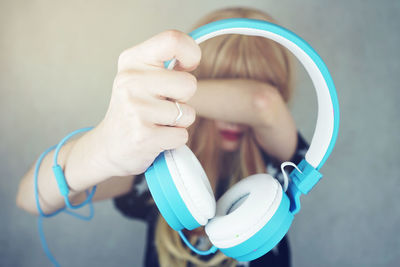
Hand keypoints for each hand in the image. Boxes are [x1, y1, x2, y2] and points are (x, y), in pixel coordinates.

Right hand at [91, 30, 200, 176]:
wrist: (108, 146)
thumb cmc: (134, 109)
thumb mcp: (141, 77)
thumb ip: (165, 64)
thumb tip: (192, 59)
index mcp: (132, 60)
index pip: (173, 40)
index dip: (191, 54)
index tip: (187, 67)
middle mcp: (130, 81)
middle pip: (189, 84)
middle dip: (183, 99)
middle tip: (162, 105)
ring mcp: (135, 108)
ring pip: (188, 113)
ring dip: (178, 122)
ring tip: (156, 122)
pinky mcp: (142, 136)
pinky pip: (182, 135)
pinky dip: (174, 139)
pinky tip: (155, 137)